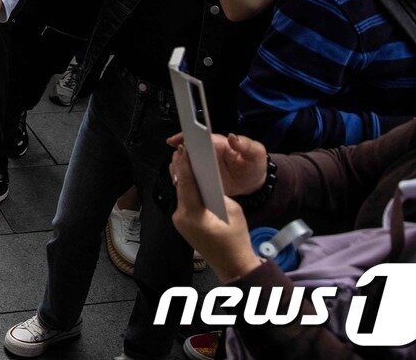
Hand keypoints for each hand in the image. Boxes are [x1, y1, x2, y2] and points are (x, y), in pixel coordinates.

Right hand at [167, 130, 268, 196]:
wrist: (253, 185)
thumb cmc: (253, 165)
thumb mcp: (256, 154)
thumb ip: (247, 145)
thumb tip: (232, 137)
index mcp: (216, 143)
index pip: (196, 137)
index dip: (184, 137)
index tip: (174, 142)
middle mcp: (205, 153)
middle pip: (185, 151)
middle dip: (178, 157)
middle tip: (178, 167)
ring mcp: (201, 167)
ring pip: (183, 164)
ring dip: (177, 169)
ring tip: (178, 179)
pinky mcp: (200, 179)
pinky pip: (187, 177)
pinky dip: (182, 180)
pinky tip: (181, 186)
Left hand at [169, 144, 260, 281]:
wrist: (233, 265)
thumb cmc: (236, 239)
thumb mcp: (233, 210)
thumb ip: (218, 193)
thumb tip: (207, 180)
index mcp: (193, 215)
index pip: (186, 184)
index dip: (185, 164)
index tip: (184, 149)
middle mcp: (181, 217)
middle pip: (180, 187)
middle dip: (182, 168)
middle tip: (184, 149)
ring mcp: (179, 221)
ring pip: (180, 193)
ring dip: (183, 177)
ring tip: (186, 159)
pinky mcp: (182, 223)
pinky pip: (183, 201)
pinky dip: (186, 189)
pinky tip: (190, 178)